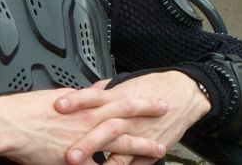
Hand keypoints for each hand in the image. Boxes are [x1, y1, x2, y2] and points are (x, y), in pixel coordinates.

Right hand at [0, 87, 169, 164]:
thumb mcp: (57, 98)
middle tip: (168, 116)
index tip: (155, 102)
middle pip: (126, 119)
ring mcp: (84, 141)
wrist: (9, 124)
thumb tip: (89, 94)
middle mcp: (88, 121)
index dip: (140, 102)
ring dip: (141, 148)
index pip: (119, 100)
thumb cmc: (27, 110)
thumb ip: (78, 99)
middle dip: (149, 118)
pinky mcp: (75, 161)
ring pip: (119, 144)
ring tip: (159, 150)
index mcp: (84, 105)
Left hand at [54, 71, 211, 164]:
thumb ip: (104, 91)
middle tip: (68, 154)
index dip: (76, 101)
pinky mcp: (148, 149)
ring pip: (120, 150)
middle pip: (105, 128)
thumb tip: (84, 91)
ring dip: (103, 162)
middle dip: (86, 142)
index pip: (93, 97)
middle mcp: (127, 116)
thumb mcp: (126, 84)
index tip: (58, 106)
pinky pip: (133, 163)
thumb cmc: (152, 88)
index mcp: (118, 97)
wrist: (183, 95)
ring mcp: (138, 134)